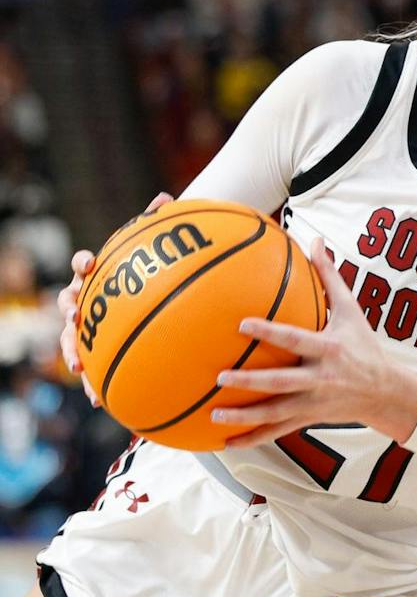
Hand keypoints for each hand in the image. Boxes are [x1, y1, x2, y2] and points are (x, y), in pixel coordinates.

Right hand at [57, 191, 174, 405]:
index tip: (89, 264)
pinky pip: (94, 365)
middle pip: (69, 302)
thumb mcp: (157, 248)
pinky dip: (93, 381)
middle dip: (69, 310)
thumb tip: (166, 197)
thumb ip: (159, 224)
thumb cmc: (153, 266)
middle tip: (74, 315)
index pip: (84, 264)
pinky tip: (99, 400)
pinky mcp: (99, 348)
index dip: (84, 263)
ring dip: (74, 352)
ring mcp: (91, 324)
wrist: (152, 289)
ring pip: (73, 338)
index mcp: (100, 274)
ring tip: (81, 368)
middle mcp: (89, 298)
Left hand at [214, 239, 416, 445]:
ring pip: (275, 412)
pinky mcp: (308, 419)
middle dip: (251, 380)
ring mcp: (313, 402)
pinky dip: (252, 438)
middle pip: (281, 382)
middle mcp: (321, 378)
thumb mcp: (352, 311)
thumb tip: (315, 241)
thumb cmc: (364, 346)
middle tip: (220, 375)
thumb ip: (330, 278)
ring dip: (244, 416)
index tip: (242, 324)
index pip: (296, 340)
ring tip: (214, 413)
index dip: (271, 333)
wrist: (385, 391)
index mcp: (329, 349)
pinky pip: (276, 432)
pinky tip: (226, 443)